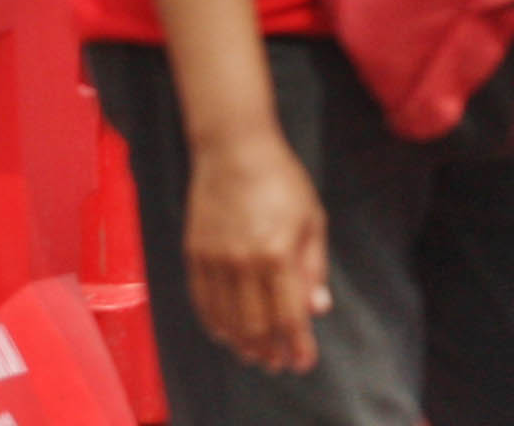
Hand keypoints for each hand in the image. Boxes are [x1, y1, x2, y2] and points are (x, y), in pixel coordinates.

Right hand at [182, 124, 330, 374]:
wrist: (233, 149)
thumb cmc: (281, 180)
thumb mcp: (312, 219)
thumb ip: (313, 268)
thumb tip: (318, 309)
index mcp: (278, 253)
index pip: (289, 315)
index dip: (297, 345)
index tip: (304, 362)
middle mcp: (243, 263)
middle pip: (255, 325)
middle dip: (270, 351)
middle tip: (279, 364)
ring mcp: (214, 260)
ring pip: (227, 320)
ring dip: (243, 344)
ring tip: (256, 355)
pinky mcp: (195, 255)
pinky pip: (203, 302)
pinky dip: (216, 324)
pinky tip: (227, 334)